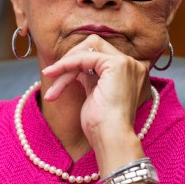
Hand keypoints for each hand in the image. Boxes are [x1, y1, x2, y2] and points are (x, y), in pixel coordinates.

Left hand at [42, 35, 150, 168]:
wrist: (111, 138)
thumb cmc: (102, 125)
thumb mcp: (95, 94)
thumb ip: (90, 76)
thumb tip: (74, 64)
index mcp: (130, 72)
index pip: (99, 54)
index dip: (77, 62)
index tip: (59, 76)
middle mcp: (133, 65)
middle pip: (94, 45)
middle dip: (71, 59)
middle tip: (53, 74)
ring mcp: (127, 63)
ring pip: (87, 50)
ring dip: (66, 64)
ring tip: (52, 80)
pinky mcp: (117, 65)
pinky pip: (84, 57)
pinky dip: (66, 65)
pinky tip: (54, 74)